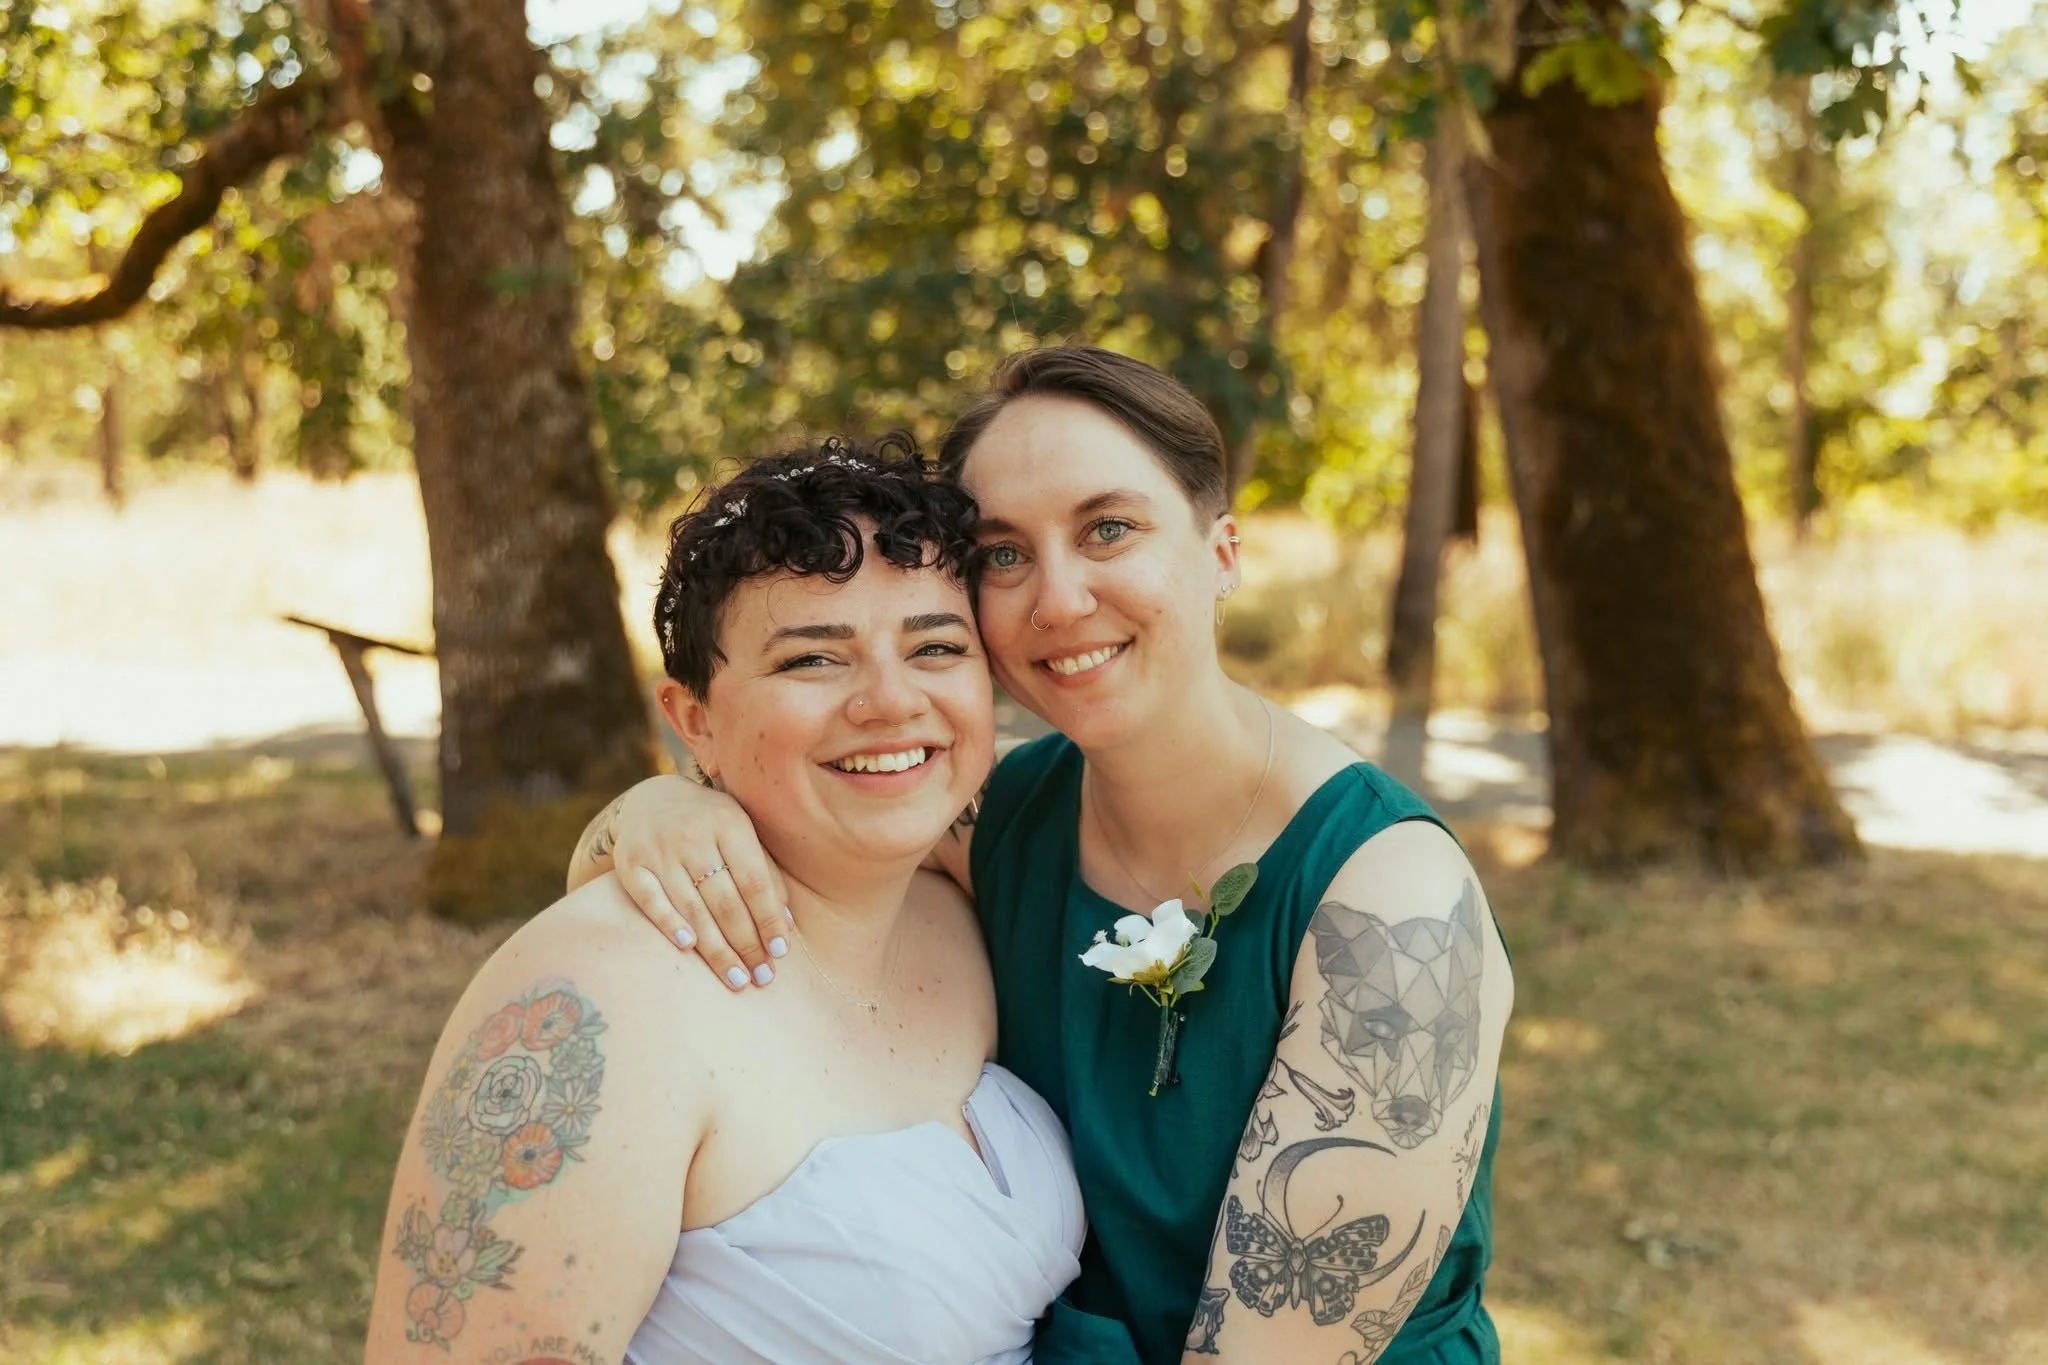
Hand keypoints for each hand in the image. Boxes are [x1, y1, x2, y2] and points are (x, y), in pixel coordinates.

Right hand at [604, 776, 790, 990]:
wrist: (650, 799)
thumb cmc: (709, 823)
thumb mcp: (741, 832)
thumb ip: (765, 873)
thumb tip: (785, 924)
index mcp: (729, 823)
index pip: (754, 881)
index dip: (768, 919)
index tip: (781, 952)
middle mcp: (693, 834)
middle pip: (725, 901)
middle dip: (746, 944)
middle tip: (762, 977)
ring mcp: (659, 849)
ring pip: (692, 907)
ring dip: (716, 949)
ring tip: (736, 978)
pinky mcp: (630, 862)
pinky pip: (651, 900)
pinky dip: (669, 923)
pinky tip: (689, 948)